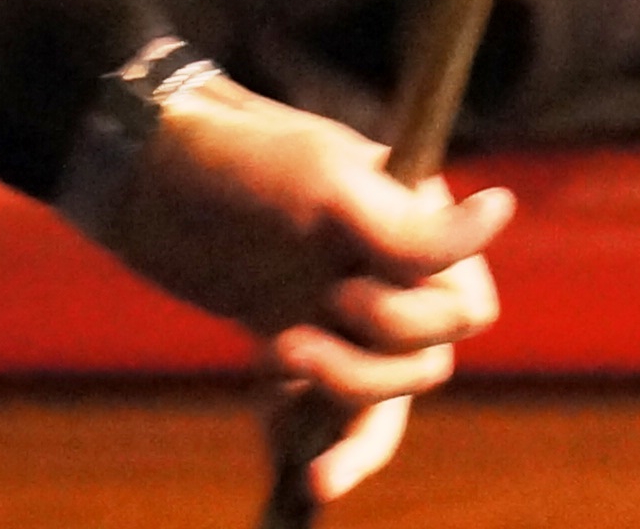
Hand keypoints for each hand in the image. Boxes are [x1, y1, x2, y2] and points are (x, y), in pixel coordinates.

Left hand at [90, 79, 510, 504]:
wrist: (138, 173)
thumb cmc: (235, 161)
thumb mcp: (324, 185)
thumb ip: (409, 225)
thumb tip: (501, 209)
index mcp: (415, 224)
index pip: (464, 306)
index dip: (416, 317)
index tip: (345, 294)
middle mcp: (390, 273)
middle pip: (426, 361)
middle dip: (366, 365)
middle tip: (289, 341)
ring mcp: (343, 315)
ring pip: (385, 398)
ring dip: (341, 398)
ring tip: (275, 365)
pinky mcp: (298, 347)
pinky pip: (331, 421)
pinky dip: (323, 449)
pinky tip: (303, 477)